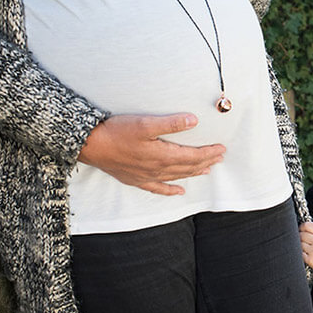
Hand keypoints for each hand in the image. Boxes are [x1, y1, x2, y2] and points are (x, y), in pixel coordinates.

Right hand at [77, 113, 224, 195]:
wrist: (91, 146)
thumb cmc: (117, 132)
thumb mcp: (145, 124)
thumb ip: (171, 123)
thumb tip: (193, 121)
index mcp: (162, 155)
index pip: (193, 155)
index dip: (209, 152)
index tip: (222, 149)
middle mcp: (157, 169)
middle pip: (188, 167)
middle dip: (206, 162)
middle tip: (220, 158)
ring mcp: (147, 176)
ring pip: (176, 177)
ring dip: (193, 173)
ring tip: (207, 170)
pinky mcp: (136, 179)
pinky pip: (158, 188)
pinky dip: (170, 190)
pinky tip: (178, 191)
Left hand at [299, 222, 312, 274]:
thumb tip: (301, 228)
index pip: (307, 225)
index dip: (301, 227)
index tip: (301, 230)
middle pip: (301, 234)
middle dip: (301, 237)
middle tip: (305, 241)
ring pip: (300, 244)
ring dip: (301, 246)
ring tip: (308, 249)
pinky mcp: (310, 259)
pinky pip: (300, 253)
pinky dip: (302, 254)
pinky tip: (308, 254)